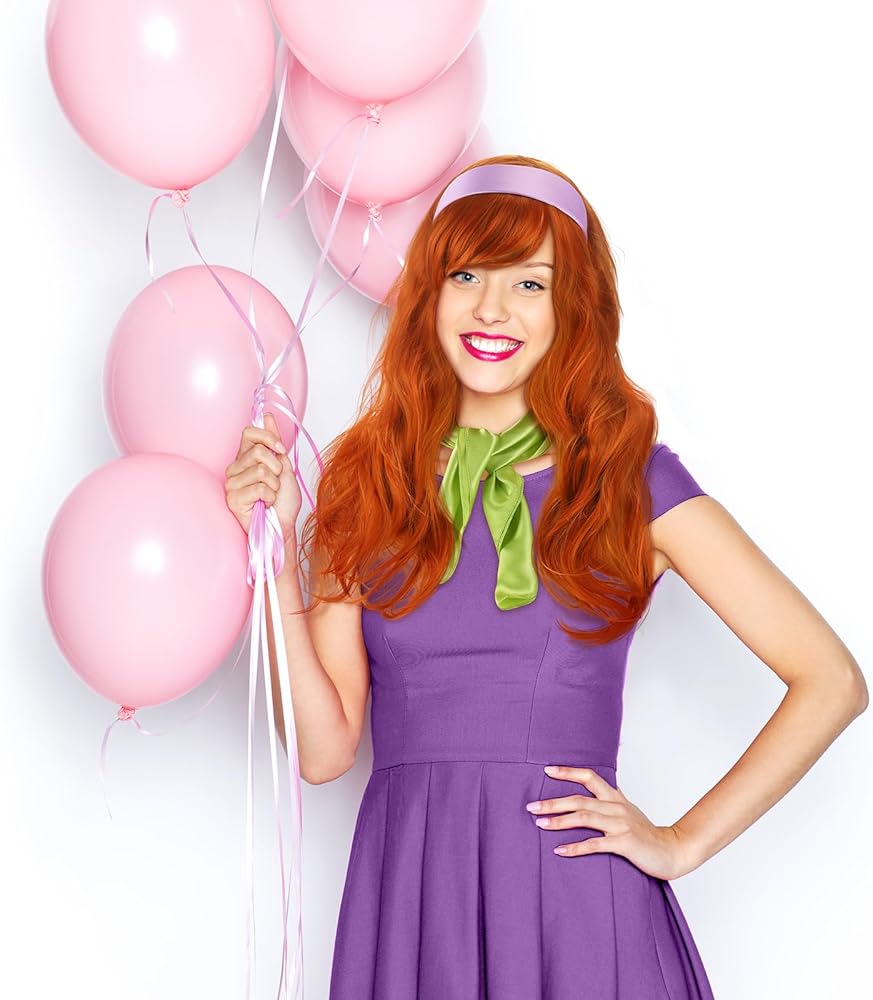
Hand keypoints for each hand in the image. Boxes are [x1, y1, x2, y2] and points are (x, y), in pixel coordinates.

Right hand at [224, 412, 301, 545]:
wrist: (283, 527)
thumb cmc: (283, 502)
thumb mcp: (283, 466)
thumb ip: (274, 443)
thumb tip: (267, 416)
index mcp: (246, 458)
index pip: (249, 433)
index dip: (268, 438)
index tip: (281, 450)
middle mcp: (235, 468)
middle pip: (258, 452)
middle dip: (276, 468)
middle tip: (276, 482)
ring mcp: (232, 483)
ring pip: (261, 470)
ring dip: (274, 485)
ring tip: (270, 496)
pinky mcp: (233, 498)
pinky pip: (259, 488)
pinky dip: (270, 497)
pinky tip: (265, 504)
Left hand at [525, 765, 695, 880]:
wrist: (672, 851)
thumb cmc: (646, 833)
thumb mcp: (627, 810)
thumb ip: (610, 799)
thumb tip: (591, 787)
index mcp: (615, 798)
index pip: (589, 777)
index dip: (568, 772)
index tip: (547, 770)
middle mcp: (616, 807)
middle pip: (579, 799)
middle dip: (553, 802)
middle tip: (531, 806)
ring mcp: (620, 825)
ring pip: (584, 818)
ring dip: (559, 821)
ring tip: (540, 824)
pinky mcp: (624, 843)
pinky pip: (595, 844)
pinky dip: (575, 847)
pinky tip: (559, 850)